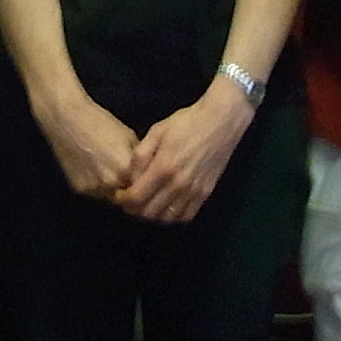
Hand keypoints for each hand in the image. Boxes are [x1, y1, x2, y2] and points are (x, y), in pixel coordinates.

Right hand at [33, 88, 139, 201]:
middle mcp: (110, 183)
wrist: (67, 119)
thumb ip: (138, 159)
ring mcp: (93, 188)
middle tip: (127, 176)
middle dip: (129, 189)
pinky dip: (98, 186)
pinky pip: (95, 193)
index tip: (145, 179)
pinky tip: (95, 168)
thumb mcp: (129, 136)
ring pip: (111, 197)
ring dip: (114, 189)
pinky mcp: (79, 189)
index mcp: (126, 169)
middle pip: (127, 197)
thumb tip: (146, 172)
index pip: (143, 189)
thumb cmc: (99, 122)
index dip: (145, 184)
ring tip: (109, 169)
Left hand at [116, 82, 253, 223]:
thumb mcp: (156, 132)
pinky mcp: (206, 193)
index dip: (124, 201)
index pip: (137, 198)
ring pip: (167, 218)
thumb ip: (140, 156)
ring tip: (148, 204)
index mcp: (163, 167)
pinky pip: (186, 216)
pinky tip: (167, 207)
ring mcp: (194, 191)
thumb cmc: (186, 123)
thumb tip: (131, 178)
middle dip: (135, 210)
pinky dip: (173, 217)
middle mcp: (178, 184)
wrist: (220, 121)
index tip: (120, 195)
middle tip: (131, 201)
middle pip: (150, 212)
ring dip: (153, 215)